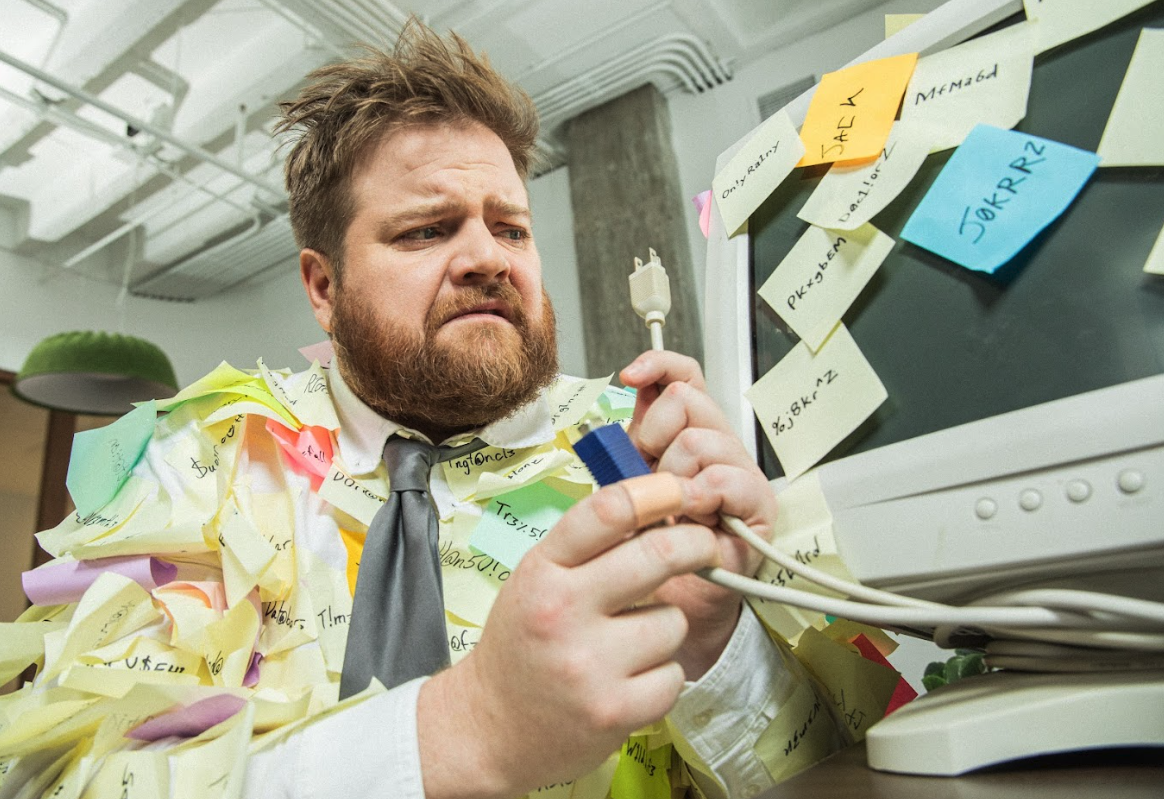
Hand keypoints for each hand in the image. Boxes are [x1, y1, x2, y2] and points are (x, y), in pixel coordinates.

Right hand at [416, 474, 720, 798]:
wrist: (490, 727)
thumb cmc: (523, 643)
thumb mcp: (537, 579)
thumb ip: (587, 547)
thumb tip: (660, 506)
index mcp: (542, 571)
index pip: (607, 511)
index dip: (658, 492)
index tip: (681, 492)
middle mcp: (562, 612)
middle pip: (659, 555)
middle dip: (696, 546)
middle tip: (703, 548)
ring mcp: (589, 665)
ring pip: (673, 621)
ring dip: (664, 628)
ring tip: (628, 645)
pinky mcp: (615, 711)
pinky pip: (674, 674)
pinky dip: (661, 676)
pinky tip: (629, 681)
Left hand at [620, 350, 776, 679]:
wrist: (663, 603)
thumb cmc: (644, 545)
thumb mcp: (626, 481)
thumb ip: (633, 435)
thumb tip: (633, 384)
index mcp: (686, 432)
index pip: (685, 375)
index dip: (660, 365)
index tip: (630, 376)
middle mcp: (717, 445)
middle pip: (688, 401)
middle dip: (653, 436)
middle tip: (647, 475)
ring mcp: (739, 473)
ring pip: (701, 440)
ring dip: (673, 474)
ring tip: (669, 507)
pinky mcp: (757, 506)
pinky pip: (729, 479)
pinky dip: (704, 494)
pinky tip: (693, 513)